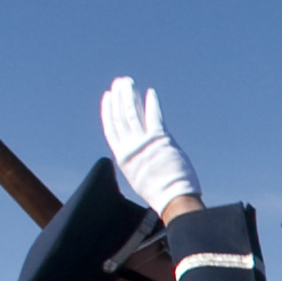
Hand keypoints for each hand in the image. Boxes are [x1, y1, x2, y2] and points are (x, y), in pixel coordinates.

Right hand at [99, 77, 196, 214]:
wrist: (173, 199)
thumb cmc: (160, 193)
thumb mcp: (139, 177)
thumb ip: (137, 160)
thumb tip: (139, 149)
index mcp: (122, 158)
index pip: (111, 128)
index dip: (108, 111)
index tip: (107, 97)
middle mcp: (130, 148)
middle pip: (120, 116)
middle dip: (118, 97)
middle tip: (119, 82)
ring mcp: (144, 143)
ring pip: (131, 113)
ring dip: (129, 95)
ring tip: (128, 81)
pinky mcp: (160, 139)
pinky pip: (153, 116)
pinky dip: (151, 103)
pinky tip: (150, 92)